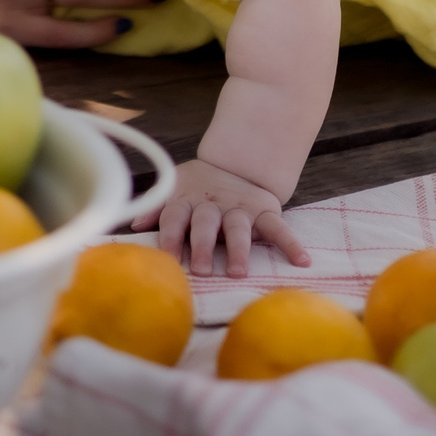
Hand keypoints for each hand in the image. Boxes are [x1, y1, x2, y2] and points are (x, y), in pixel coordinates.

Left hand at [134, 158, 311, 277]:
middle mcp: (213, 205)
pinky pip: (279, 227)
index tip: (168, 259)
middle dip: (203, 246)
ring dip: (239, 249)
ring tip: (239, 272)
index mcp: (187, 200)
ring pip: (239, 227)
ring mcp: (240, 207)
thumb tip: (133, 227)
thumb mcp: (174, 190)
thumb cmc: (197, 190)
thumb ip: (156, 209)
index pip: (175, 217)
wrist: (235, 163)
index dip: (171, 236)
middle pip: (206, 224)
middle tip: (202, 270)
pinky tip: (302, 261)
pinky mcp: (265, 210)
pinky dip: (291, 243)